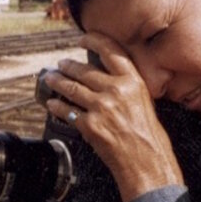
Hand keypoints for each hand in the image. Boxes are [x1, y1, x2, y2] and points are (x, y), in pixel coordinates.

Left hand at [43, 32, 183, 201]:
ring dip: (58, 82)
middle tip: (61, 64)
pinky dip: (57, 107)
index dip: (94, 41)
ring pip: (72, 88)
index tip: (83, 39)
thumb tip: (107, 77)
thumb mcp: (145, 102)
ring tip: (51, 78)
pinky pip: (67, 111)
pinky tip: (52, 104)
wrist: (147, 162)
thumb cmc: (149, 137)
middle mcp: (116, 91)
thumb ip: (127, 87)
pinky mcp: (90, 125)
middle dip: (68, 66)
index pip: (110, 51)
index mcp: (133, 82)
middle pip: (85, 70)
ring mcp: (101, 108)